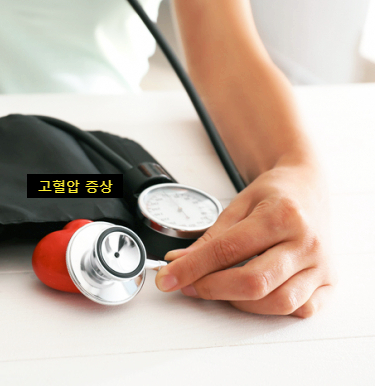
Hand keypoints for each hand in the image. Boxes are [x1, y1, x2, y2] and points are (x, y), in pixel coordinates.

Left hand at [155, 161, 335, 317]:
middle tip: (189, 285)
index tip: (167, 278)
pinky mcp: (329, 281)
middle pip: (254, 282)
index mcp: (281, 215)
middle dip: (212, 289)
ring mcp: (321, 264)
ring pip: (278, 302)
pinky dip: (272, 309)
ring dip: (240, 303)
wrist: (306, 187)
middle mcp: (306, 242)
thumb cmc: (273, 195)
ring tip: (221, 288)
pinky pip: (300, 309)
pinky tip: (254, 296)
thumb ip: (209, 239)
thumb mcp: (236, 206)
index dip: (192, 268)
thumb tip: (177, 263)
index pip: (227, 250)